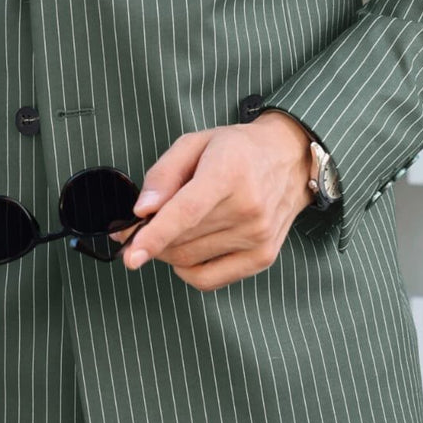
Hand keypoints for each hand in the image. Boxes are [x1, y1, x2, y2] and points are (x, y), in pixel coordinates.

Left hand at [112, 111, 313, 290]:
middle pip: (181, 240)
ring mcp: (258, 236)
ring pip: (188, 261)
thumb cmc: (238, 150)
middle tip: (142, 224)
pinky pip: (208, 279)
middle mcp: (248, 208)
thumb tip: (142, 210)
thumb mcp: (195, 143)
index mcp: (229, 172)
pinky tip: (189, 248)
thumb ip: (163, 174)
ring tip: (174, 227)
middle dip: (151, 237)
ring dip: (168, 250)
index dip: (155, 236)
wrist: (290, 159)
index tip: (132, 256)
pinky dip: (187, 269)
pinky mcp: (263, 256)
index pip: (187, 212)